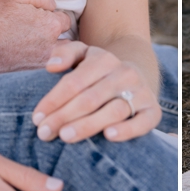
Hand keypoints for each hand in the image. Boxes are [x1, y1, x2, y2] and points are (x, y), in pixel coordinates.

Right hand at [0, 0, 71, 74]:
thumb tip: (52, 5)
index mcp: (51, 26)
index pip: (65, 20)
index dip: (54, 15)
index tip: (42, 16)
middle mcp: (51, 47)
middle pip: (66, 40)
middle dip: (57, 34)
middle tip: (39, 29)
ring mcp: (41, 63)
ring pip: (56, 54)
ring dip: (51, 47)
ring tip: (33, 41)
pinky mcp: (30, 73)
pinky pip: (44, 64)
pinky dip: (39, 57)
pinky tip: (25, 51)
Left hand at [33, 42, 161, 142]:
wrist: (135, 76)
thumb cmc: (96, 72)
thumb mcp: (82, 55)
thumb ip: (65, 54)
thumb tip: (51, 66)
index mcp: (103, 59)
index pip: (74, 81)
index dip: (53, 100)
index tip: (36, 118)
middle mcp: (124, 73)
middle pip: (90, 98)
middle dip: (64, 116)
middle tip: (44, 134)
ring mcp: (140, 92)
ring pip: (114, 110)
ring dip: (88, 125)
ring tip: (66, 136)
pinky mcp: (152, 111)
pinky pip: (142, 122)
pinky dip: (127, 130)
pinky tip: (108, 136)